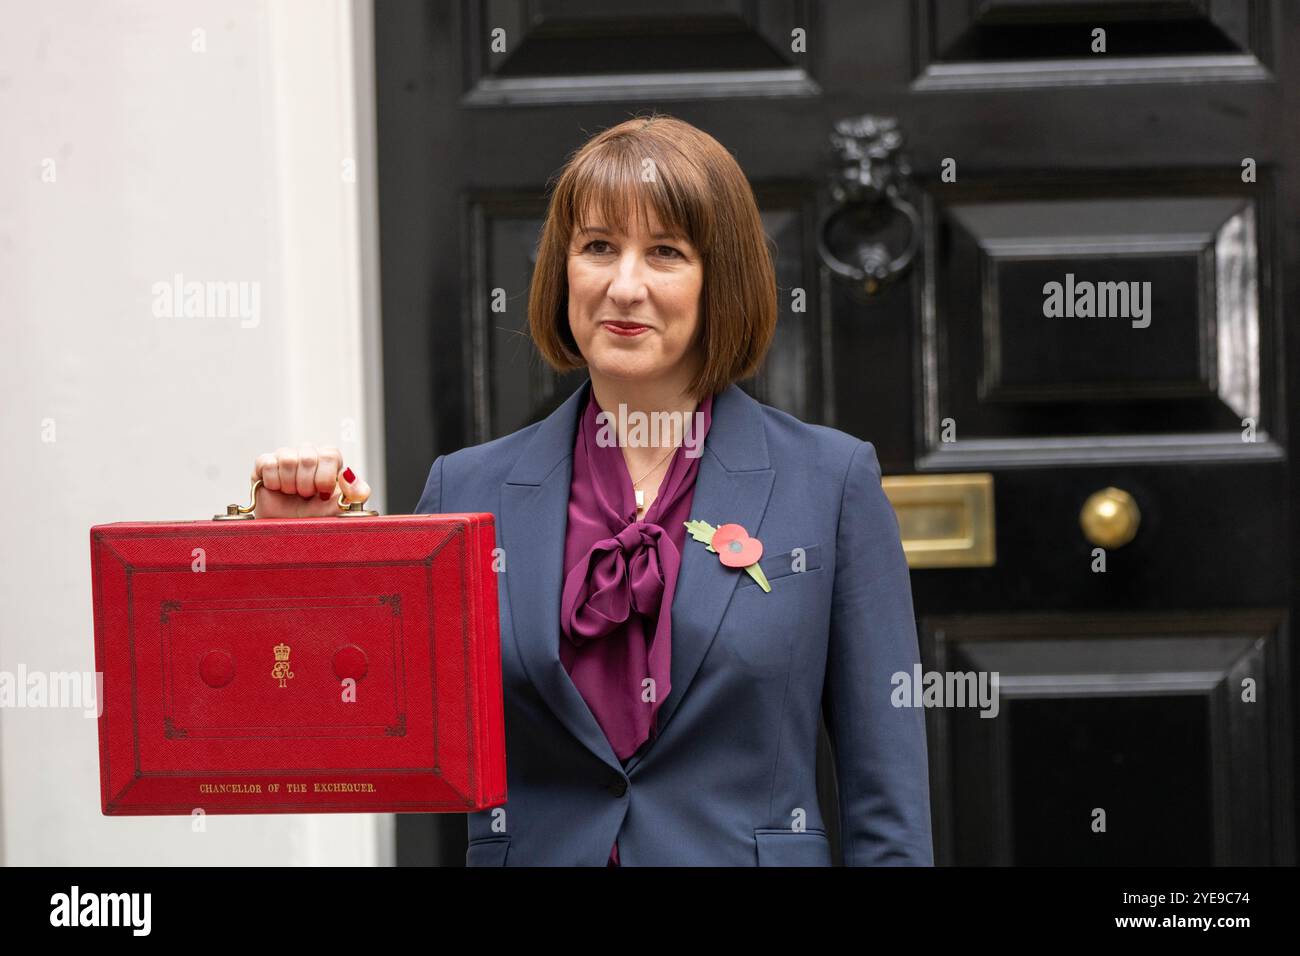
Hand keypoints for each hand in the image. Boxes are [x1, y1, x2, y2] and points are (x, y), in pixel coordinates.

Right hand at [250, 444, 370, 517]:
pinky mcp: (264, 463)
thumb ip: (355, 493)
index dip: (324, 478)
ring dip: (290, 484)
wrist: (288, 532)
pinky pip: (267, 463)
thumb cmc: (316, 518)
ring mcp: (286, 457)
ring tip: (292, 494)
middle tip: (305, 497)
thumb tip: (349, 473)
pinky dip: (273, 482)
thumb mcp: (341, 509)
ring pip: (288, 459)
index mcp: (329, 461)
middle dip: (307, 485)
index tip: (322, 494)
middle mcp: (308, 454)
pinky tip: (277, 489)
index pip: (330, 455)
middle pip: (309, 457)